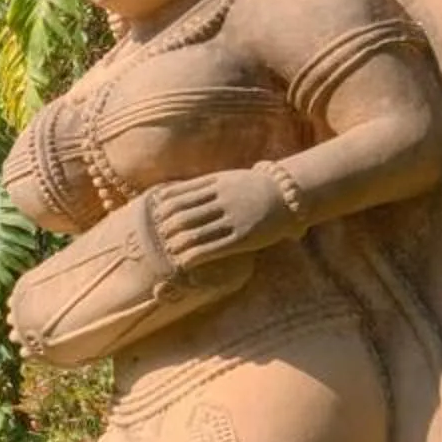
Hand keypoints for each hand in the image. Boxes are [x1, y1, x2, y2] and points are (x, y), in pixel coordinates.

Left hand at [145, 166, 302, 271]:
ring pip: (195, 233)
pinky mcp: (242, 238)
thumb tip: (170, 196)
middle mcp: (223, 199)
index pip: (180, 195)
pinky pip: (212, 249)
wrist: (288, 195)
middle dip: (167, 228)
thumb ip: (203, 186)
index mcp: (217, 183)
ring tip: (168, 252)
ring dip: (177, 244)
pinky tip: (184, 263)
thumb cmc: (253, 188)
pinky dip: (193, 257)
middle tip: (157, 238)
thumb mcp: (227, 179)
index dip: (163, 208)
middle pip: (184, 215)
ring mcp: (233, 218)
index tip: (153, 216)